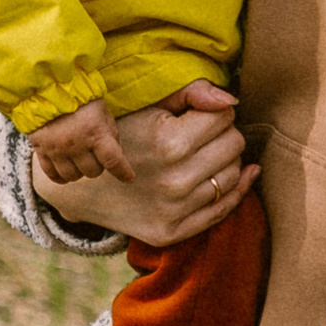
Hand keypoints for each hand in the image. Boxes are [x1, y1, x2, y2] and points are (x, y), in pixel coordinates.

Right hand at [25, 94, 133, 185]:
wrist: (45, 88)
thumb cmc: (79, 98)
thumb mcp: (102, 111)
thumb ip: (109, 133)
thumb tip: (115, 154)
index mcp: (95, 132)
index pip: (113, 161)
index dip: (123, 172)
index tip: (129, 177)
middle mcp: (76, 144)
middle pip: (93, 172)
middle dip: (98, 166)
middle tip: (96, 156)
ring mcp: (57, 149)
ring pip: (73, 176)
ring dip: (80, 172)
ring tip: (80, 162)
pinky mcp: (41, 150)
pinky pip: (52, 174)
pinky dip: (61, 177)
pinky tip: (66, 171)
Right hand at [31, 79, 255, 245]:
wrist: (82, 185)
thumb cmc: (120, 135)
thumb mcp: (147, 105)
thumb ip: (191, 93)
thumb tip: (232, 100)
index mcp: (168, 142)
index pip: (224, 118)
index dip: (216, 112)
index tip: (201, 114)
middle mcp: (174, 179)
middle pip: (233, 145)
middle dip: (225, 133)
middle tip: (205, 133)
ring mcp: (174, 210)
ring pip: (232, 175)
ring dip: (228, 160)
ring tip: (208, 152)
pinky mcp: (172, 232)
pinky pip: (223, 210)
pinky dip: (238, 189)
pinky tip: (243, 173)